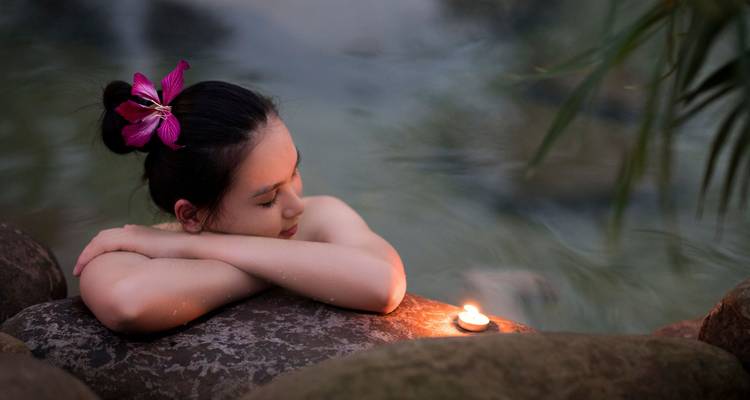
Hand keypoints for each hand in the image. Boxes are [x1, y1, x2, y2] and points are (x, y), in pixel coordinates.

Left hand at [73, 224, 189, 276]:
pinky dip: (89, 254)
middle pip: (105, 238)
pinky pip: (102, 245)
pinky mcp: (131, 239)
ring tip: (79, 269)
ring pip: (100, 240)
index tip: (97, 265)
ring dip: (87, 254)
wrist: (199, 248)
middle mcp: (136, 231)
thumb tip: (151, 273)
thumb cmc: (190, 257)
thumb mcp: (170, 260)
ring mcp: (133, 233)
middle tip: (82, 268)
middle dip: (91, 252)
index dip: (103, 250)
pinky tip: (83, 267)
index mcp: (144, 235)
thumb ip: (159, 262)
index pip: (116, 239)